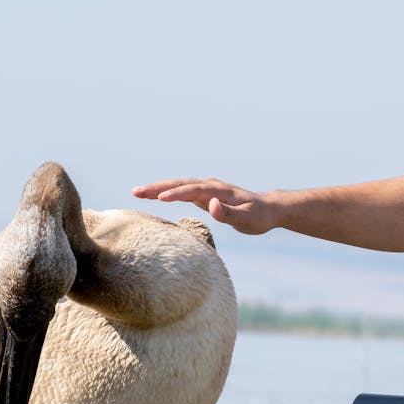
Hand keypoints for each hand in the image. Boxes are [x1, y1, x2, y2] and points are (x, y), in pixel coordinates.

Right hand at [132, 178, 278, 233]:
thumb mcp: (248, 219)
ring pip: (178, 186)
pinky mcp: (204, 195)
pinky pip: (182, 192)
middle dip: (158, 187)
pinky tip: (153, 196)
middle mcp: (211, 186)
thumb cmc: (259, 216)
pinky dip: (167, 192)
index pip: (194, 190)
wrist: (268, 209)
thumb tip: (211, 205)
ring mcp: (206, 189)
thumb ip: (229, 214)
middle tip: (136, 191)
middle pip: (181, 184)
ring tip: (137, 192)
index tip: (160, 199)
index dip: (177, 194)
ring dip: (158, 188)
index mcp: (219, 191)